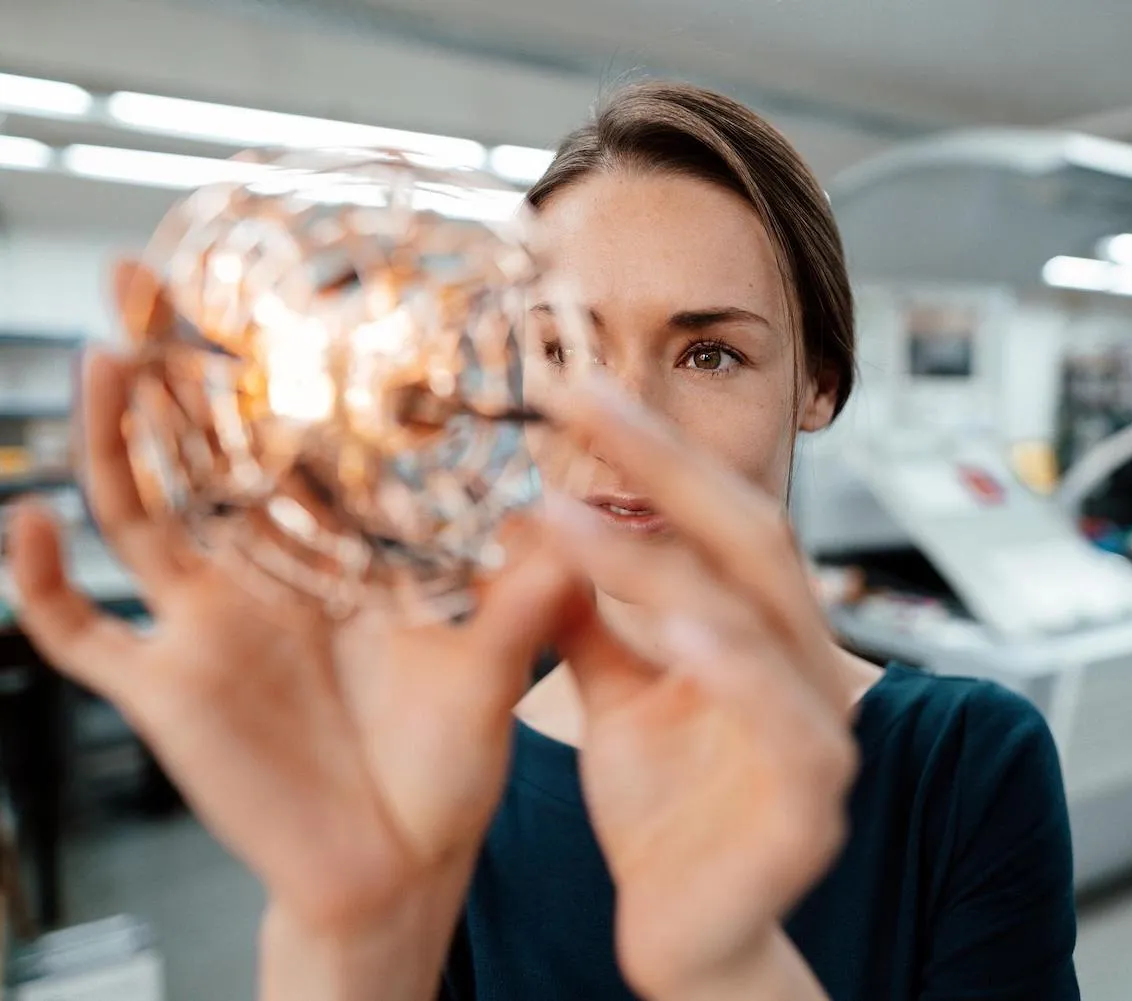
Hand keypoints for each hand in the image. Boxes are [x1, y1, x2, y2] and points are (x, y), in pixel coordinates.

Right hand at [4, 271, 586, 935]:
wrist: (399, 863)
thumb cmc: (448, 759)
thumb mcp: (497, 664)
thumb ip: (528, 594)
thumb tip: (580, 520)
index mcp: (336, 552)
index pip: (294, 438)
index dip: (276, 366)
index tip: (266, 283)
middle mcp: (262, 573)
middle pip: (202, 452)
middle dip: (174, 367)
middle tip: (147, 275)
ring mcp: (205, 626)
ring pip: (141, 515)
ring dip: (113, 441)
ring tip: (103, 356)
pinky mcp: (165, 690)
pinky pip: (82, 635)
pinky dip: (45, 585)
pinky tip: (29, 520)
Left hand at [542, 376, 859, 999]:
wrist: (695, 935)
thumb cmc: (666, 811)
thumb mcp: (616, 695)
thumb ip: (590, 619)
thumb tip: (537, 532)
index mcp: (761, 630)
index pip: (715, 515)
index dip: (651, 449)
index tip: (572, 388)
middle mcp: (803, 664)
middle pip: (751, 536)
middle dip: (665, 467)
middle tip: (580, 404)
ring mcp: (819, 733)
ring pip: (767, 620)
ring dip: (676, 565)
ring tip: (583, 521)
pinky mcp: (813, 809)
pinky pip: (786, 727)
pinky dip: (736, 673)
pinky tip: (676, 635)